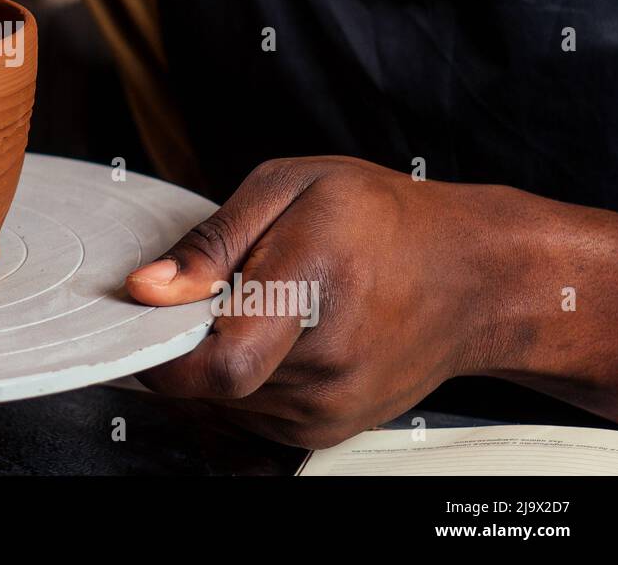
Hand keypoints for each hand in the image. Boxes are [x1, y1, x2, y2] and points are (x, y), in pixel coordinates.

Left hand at [124, 156, 532, 448]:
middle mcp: (325, 367)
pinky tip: (276, 336)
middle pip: (208, 383)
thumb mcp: (290, 187)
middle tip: (221, 290)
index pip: (216, 364)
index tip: (153, 312)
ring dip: (215, 359)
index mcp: (313, 289)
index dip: (163, 349)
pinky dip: (241, 380)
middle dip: (188, 339)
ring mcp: (330, 409)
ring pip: (222, 403)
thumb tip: (145, 288)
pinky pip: (249, 415)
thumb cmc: (381, 219)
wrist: (472, 276)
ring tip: (261, 307)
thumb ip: (211, 241)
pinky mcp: (328, 431)